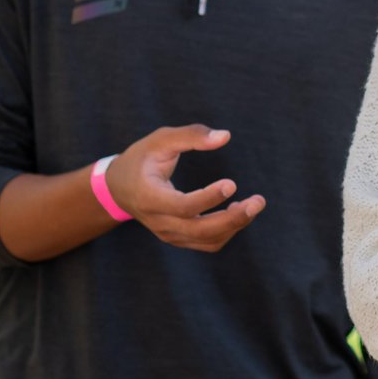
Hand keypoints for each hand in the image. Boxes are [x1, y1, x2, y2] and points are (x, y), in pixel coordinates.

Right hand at [106, 125, 264, 251]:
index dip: (208, 198)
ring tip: (254, 203)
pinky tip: (237, 210)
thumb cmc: (142, 158)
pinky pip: (207, 243)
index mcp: (150, 197)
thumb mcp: (160, 140)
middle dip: (233, 219)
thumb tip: (225, 136)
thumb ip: (191, 135)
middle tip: (258, 201)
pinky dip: (227, 230)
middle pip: (199, 230)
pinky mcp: (178, 238)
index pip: (183, 207)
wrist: (119, 188)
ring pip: (207, 240)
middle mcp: (159, 221)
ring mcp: (169, 234)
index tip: (232, 183)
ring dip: (235, 225)